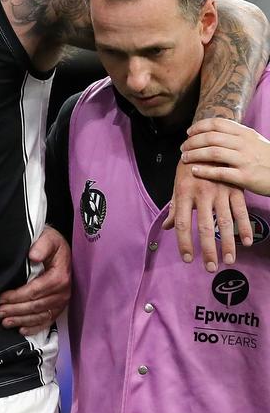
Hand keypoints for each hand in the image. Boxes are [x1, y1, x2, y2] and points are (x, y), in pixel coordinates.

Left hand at [0, 226, 70, 334]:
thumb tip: (33, 256)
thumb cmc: (51, 243)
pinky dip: (35, 327)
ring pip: (40, 315)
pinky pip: (48, 320)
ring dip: (22, 320)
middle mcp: (64, 291)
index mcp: (60, 275)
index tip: (2, 298)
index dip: (17, 296)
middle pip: (37, 305)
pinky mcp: (59, 307)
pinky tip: (22, 330)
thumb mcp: (48, 238)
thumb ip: (42, 245)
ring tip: (5, 322)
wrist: (60, 249)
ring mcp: (62, 301)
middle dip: (16, 310)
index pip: (36, 290)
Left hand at [162, 155, 250, 270]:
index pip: (183, 224)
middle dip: (207, 249)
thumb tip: (166, 228)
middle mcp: (201, 194)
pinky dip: (245, 227)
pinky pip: (241, 211)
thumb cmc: (188, 169)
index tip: (187, 259)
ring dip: (227, 243)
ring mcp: (220, 191)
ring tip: (228, 261)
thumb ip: (175, 209)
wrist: (206, 144)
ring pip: (224, 222)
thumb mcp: (178, 187)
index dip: (184, 243)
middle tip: (209, 268)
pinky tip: (247, 242)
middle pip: (204, 227)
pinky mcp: (235, 188)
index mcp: (184, 194)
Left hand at [181, 117, 269, 196]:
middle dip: (193, 142)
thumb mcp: (254, 141)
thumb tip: (213, 130)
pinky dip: (204, 171)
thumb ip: (236, 135)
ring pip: (213, 153)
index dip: (200, 126)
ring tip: (184, 158)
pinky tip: (194, 171)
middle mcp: (245, 144)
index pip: (218, 123)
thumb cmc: (267, 158)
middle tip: (183, 147)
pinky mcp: (245, 177)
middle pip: (211, 137)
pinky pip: (220, 172)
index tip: (189, 132)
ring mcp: (245, 160)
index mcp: (246, 133)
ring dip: (195, 154)